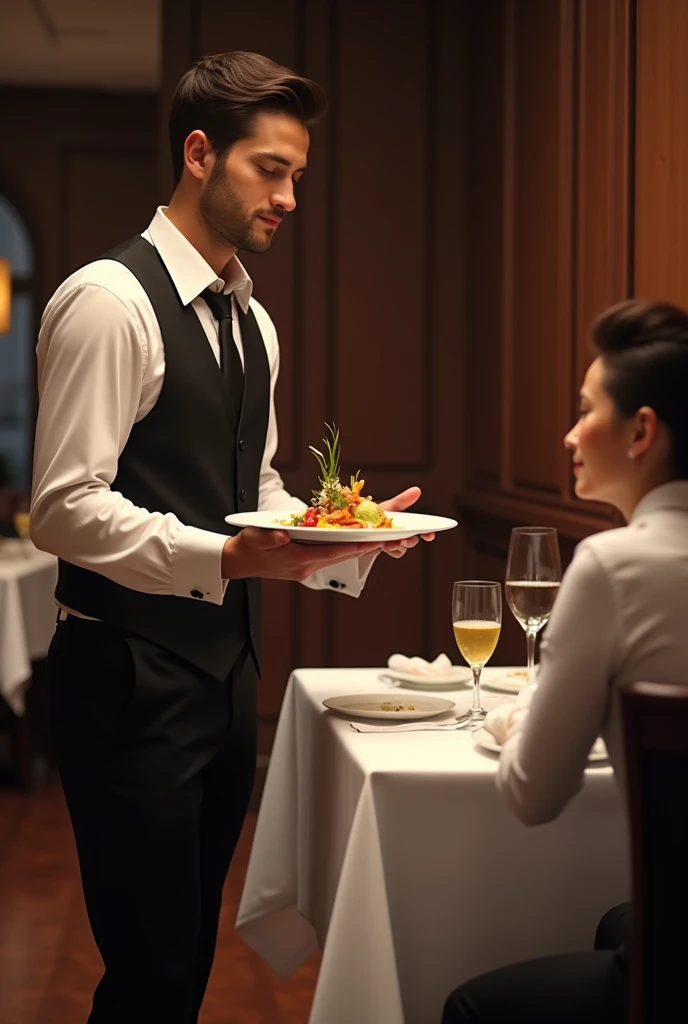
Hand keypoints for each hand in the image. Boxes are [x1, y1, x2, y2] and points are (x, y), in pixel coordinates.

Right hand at [221, 527, 383, 581]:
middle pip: (341, 556)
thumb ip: (270, 537)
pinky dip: (341, 550)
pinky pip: (328, 558)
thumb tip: (283, 536)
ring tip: (377, 540)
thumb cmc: (247, 547)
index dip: (355, 547)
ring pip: (337, 558)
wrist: (237, 562)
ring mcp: (305, 568)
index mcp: (298, 559)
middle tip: (387, 539)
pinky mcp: (303, 566)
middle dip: (364, 548)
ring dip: (356, 549)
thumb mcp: (255, 537)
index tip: (374, 541)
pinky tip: (352, 543)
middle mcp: (306, 567)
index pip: (333, 553)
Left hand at [378, 486, 434, 558]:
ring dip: (396, 546)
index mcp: (402, 527)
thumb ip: (402, 501)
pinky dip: (381, 548)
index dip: (427, 534)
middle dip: (410, 541)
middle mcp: (397, 537)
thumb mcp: (388, 507)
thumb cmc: (372, 514)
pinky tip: (377, 544)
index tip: (430, 534)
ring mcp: (387, 544)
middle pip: (410, 542)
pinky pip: (383, 552)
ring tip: (390, 543)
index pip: (419, 532)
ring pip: (399, 549)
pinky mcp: (374, 550)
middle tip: (407, 539)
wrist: (353, 520)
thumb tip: (417, 490)